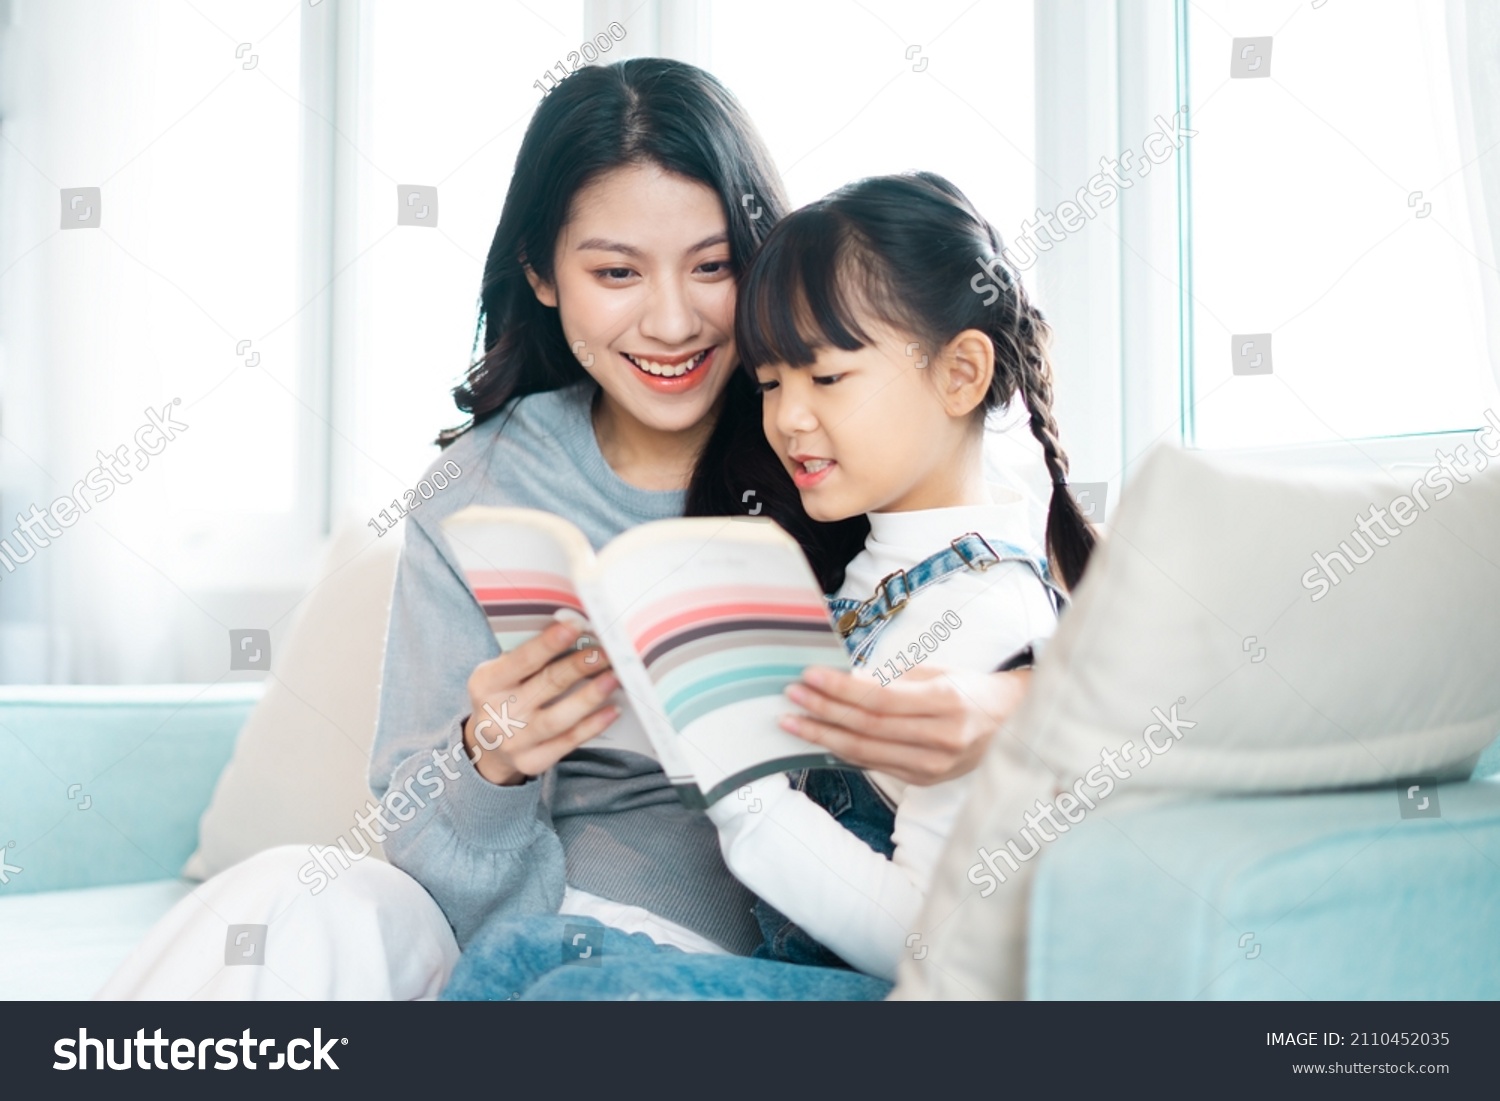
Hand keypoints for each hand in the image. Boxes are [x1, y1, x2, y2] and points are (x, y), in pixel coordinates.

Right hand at [462, 621, 618, 785]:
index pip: (522, 660)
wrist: (486, 746)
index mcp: (486, 683)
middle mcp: (497, 713)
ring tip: (613, 679)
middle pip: (546, 685)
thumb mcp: (501, 675)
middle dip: (579, 666)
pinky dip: (592, 726)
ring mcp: (513, 742)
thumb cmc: (503, 697)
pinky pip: (567, 742)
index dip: (549, 643)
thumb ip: (529, 658)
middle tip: (607, 651)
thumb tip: (575, 633)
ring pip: (557, 718)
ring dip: (589, 697)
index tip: (576, 626)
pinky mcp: (531, 762)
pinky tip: (612, 710)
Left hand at [779, 665, 1031, 785]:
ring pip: (867, 752)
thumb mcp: (936, 673)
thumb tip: (843, 678)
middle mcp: (941, 738)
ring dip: (825, 736)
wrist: (1013, 724)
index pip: (880, 698)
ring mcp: (934, 765)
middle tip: (792, 697)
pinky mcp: (926, 780)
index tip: (809, 676)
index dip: (841, 689)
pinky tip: (822, 740)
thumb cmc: (970, 690)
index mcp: (946, 702)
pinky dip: (845, 752)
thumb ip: (891, 679)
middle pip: (869, 727)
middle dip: (824, 712)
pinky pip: (876, 765)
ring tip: (794, 721)